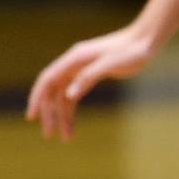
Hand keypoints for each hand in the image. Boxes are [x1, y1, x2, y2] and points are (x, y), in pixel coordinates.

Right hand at [27, 26, 156, 141]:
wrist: (147, 40)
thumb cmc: (132, 50)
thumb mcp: (113, 63)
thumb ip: (90, 77)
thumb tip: (69, 95)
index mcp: (75, 58)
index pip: (48, 79)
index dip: (37, 98)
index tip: (32, 117)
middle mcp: (74, 63)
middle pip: (53, 90)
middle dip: (49, 113)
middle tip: (49, 135)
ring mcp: (81, 68)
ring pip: (64, 95)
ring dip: (62, 115)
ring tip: (66, 138)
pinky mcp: (90, 74)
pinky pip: (75, 94)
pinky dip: (72, 109)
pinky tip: (72, 124)